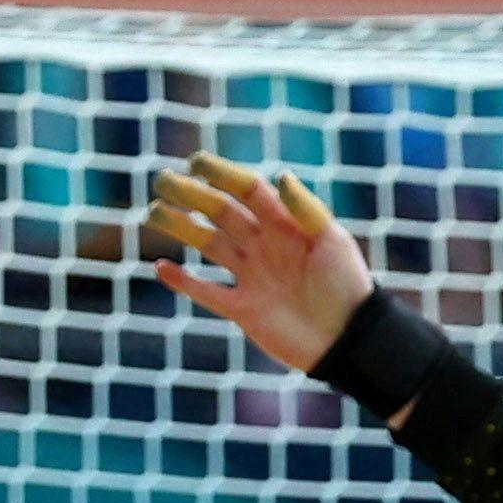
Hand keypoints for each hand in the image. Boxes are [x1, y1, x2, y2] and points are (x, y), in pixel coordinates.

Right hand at [144, 157, 378, 376]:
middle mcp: (264, 245)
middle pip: (221, 213)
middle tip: (162, 181)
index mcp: (285, 225)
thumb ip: (306, 210)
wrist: (348, 340)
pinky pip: (207, 292)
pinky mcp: (243, 309)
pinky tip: (161, 267)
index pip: (248, 191)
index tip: (195, 161)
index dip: (223, 174)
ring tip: (154, 212)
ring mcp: (252, 276)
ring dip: (182, 228)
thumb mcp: (332, 242)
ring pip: (209, 245)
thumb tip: (281, 177)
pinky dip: (184, 282)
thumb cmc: (348, 286)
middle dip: (191, 196)